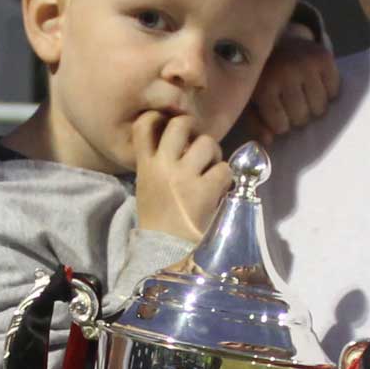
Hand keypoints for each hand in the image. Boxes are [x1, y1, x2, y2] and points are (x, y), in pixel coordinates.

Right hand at [133, 111, 231, 241]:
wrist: (165, 251)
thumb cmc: (158, 220)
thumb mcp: (148, 187)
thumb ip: (158, 163)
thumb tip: (186, 142)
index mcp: (145, 166)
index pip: (144, 126)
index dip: (158, 117)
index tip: (168, 123)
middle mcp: (163, 166)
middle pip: (181, 124)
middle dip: (194, 129)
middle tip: (198, 144)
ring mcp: (185, 177)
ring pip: (208, 143)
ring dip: (213, 154)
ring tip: (210, 169)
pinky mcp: (205, 190)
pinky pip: (223, 169)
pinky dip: (225, 178)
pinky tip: (219, 189)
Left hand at [239, 29, 338, 145]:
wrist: (278, 39)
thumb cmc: (263, 77)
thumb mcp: (251, 100)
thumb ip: (255, 123)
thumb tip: (269, 141)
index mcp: (263, 85)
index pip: (280, 125)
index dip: (281, 125)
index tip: (278, 116)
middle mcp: (285, 73)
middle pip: (302, 117)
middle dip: (298, 117)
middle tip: (293, 105)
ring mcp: (306, 64)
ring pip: (320, 107)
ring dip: (314, 107)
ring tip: (305, 97)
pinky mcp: (324, 57)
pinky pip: (334, 91)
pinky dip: (328, 92)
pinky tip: (316, 85)